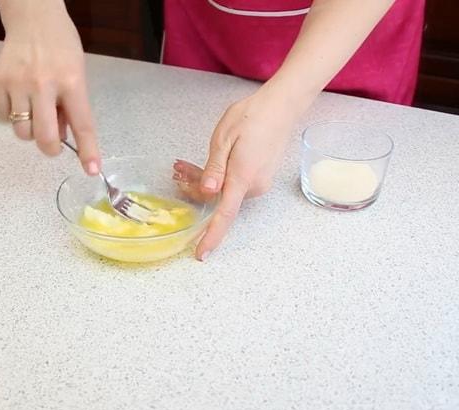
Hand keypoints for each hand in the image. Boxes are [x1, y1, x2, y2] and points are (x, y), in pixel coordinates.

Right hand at [0, 0, 99, 174]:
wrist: (32, 17)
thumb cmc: (61, 47)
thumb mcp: (77, 73)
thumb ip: (71, 106)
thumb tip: (60, 138)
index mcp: (71, 81)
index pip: (83, 124)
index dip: (88, 151)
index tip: (92, 170)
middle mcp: (44, 84)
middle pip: (44, 136)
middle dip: (50, 148)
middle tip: (53, 143)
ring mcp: (17, 83)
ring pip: (22, 131)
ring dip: (30, 130)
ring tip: (35, 111)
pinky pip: (3, 118)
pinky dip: (11, 117)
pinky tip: (19, 100)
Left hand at [195, 84, 301, 260]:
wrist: (280, 107)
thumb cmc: (251, 118)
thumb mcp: (224, 140)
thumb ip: (214, 169)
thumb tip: (207, 193)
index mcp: (242, 178)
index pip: (223, 215)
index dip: (211, 236)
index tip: (200, 254)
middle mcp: (253, 187)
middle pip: (217, 200)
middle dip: (195, 191)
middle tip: (177, 171)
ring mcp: (258, 183)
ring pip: (224, 192)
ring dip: (204, 183)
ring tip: (185, 166)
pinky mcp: (259, 178)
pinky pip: (233, 185)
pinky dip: (218, 179)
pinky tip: (206, 166)